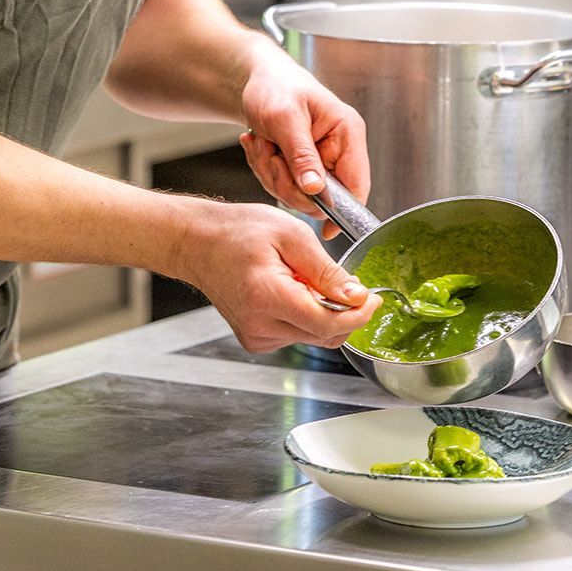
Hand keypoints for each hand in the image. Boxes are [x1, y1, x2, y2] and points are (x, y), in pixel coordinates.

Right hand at [180, 201, 379, 354]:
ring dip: (323, 312)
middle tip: (345, 282)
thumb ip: (325, 270)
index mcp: (267, 297)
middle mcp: (260, 326)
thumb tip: (357, 296)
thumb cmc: (238, 231)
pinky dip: (305, 315)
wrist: (198, 242)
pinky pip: (297, 334)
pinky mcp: (256, 340)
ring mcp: (256, 337)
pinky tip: (290, 289)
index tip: (373, 299)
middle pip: (324, 335)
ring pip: (313, 336)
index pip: (328, 324)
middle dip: (344, 312)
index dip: (358, 315)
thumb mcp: (290, 234)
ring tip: (302, 278)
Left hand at [237, 39, 368, 236]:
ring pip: (299, 194)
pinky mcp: (302, 166)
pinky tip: (260, 145)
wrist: (256, 78)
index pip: (357, 185)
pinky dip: (267, 170)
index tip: (326, 230)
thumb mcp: (285, 118)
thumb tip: (316, 190)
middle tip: (269, 155)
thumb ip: (301, 155)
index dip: (343, 211)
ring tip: (263, 144)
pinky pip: (285, 186)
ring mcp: (320, 160)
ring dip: (272, 173)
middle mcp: (338, 150)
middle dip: (287, 181)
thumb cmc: (275, 87)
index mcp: (346, 134)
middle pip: (322, 196)